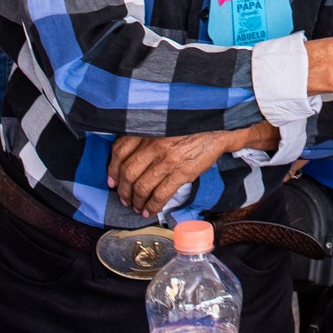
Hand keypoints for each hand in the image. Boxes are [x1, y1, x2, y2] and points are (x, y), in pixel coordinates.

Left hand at [107, 123, 276, 217]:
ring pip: (142, 186)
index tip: (112, 181)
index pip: (120, 151)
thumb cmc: (192, 124)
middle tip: (124, 199)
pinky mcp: (182, 171)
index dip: (112, 170)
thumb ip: (147, 134)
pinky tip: (150, 210)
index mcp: (148, 129)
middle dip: (123, 191)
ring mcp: (168, 158)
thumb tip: (129, 155)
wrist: (219, 127)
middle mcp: (154, 143)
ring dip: (136, 201)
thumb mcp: (165, 122)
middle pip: (128, 173)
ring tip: (137, 207)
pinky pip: (161, 194)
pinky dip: (152, 205)